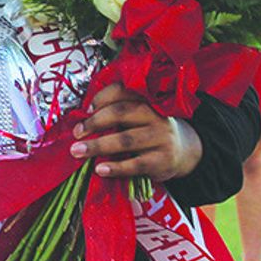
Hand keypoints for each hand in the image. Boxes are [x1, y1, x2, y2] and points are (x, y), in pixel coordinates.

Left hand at [70, 83, 202, 181]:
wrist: (183, 151)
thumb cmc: (148, 131)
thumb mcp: (137, 116)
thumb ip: (115, 113)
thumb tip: (80, 120)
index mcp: (146, 99)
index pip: (121, 91)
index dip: (101, 98)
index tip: (84, 110)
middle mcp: (155, 115)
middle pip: (120, 113)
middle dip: (94, 122)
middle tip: (76, 133)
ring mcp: (161, 137)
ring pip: (126, 140)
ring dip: (98, 146)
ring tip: (78, 151)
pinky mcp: (163, 160)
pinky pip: (136, 164)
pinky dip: (116, 167)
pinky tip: (100, 169)